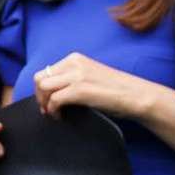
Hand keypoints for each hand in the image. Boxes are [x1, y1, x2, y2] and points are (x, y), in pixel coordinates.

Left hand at [32, 52, 153, 121]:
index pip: (46, 71)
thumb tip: (53, 91)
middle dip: (40, 95)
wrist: (135, 95)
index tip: (47, 102)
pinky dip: (53, 110)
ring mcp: (76, 76)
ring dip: (44, 103)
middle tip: (47, 109)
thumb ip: (72, 78)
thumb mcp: (90, 76)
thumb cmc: (115, 90)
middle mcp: (74, 63)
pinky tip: (60, 116)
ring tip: (53, 113)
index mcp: (75, 58)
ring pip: (43, 87)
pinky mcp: (80, 90)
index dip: (43, 89)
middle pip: (40, 78)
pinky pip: (54, 100)